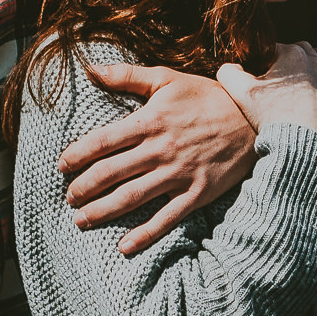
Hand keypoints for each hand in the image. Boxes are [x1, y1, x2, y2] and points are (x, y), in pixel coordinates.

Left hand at [59, 65, 256, 254]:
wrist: (254, 119)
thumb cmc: (207, 98)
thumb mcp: (168, 79)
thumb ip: (128, 76)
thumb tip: (91, 68)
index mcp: (150, 121)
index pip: (102, 141)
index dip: (77, 155)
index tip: (62, 165)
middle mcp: (160, 150)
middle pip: (111, 173)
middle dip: (83, 188)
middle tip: (69, 197)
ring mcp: (179, 174)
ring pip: (131, 198)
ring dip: (102, 211)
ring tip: (82, 219)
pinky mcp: (197, 193)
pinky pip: (166, 218)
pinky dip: (144, 235)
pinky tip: (124, 247)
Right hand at [214, 42, 316, 135]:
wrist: (301, 144)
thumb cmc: (271, 116)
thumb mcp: (240, 92)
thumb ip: (228, 72)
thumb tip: (228, 67)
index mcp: (290, 53)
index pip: (270, 49)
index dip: (259, 61)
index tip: (252, 77)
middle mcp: (311, 59)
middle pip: (291, 50)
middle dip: (279, 59)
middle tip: (268, 80)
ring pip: (314, 55)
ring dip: (300, 61)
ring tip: (288, 75)